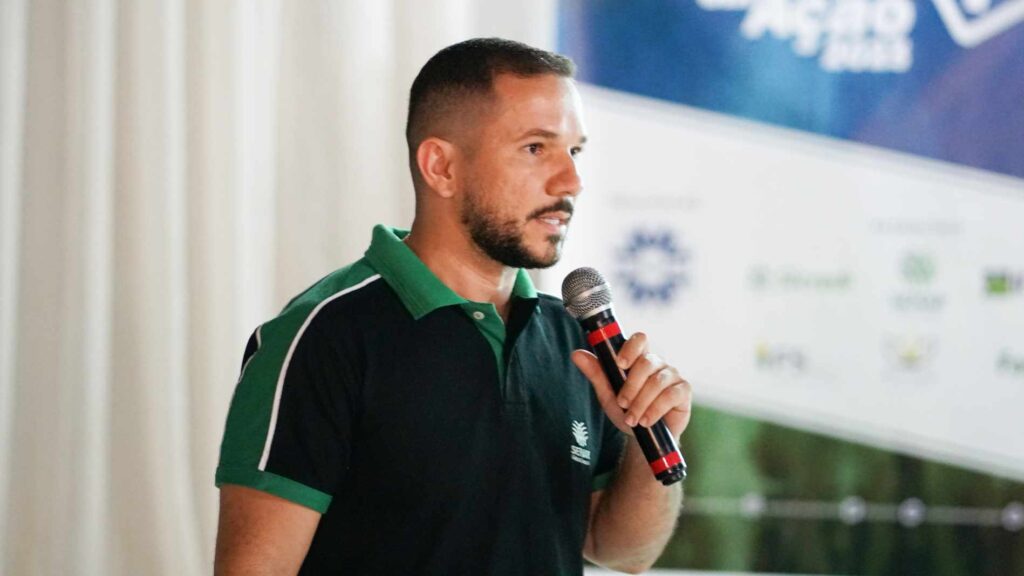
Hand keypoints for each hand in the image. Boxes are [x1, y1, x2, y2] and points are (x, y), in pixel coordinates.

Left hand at [571, 332, 691, 437]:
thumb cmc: (625, 410)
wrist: (642, 436)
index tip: (620, 364)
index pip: (639, 340)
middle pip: (647, 362)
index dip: (631, 348)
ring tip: (632, 419)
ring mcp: (672, 375)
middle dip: (631, 385)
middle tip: (622, 403)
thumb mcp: (607, 393)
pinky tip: (646, 421)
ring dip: (641, 402)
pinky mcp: (683, 391)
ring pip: (657, 381)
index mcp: (639, 358)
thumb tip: (576, 354)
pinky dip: (655, 409)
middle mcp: (658, 363)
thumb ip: (595, 373)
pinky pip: (671, 395)